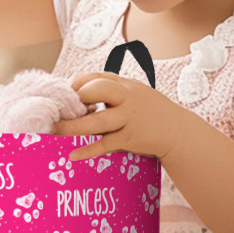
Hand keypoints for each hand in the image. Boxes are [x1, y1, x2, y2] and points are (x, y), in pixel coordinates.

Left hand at [53, 72, 183, 161]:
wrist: (178, 131)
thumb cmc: (149, 111)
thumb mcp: (132, 93)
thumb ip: (110, 91)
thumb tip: (75, 92)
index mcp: (124, 85)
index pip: (95, 77)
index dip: (76, 85)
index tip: (65, 96)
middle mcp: (127, 98)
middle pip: (96, 91)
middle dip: (75, 99)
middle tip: (58, 110)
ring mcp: (128, 118)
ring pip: (97, 121)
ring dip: (73, 126)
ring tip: (55, 130)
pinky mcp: (130, 138)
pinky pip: (105, 144)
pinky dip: (88, 150)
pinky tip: (73, 155)